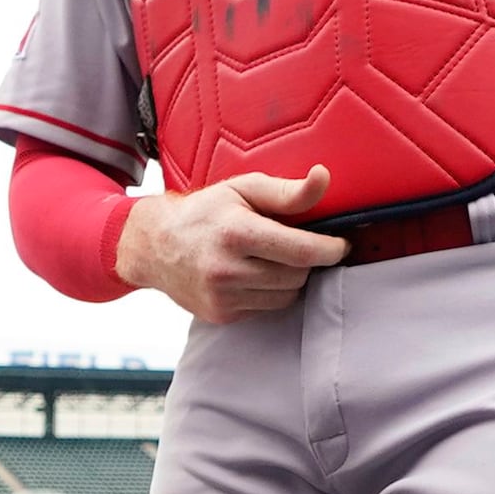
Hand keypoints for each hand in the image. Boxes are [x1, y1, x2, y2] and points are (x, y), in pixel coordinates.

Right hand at [117, 169, 344, 323]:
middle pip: (297, 275)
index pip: (302, 251)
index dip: (330, 250)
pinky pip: (267, 308)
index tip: (340, 245)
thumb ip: (287, 191)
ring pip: (286, 296)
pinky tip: (252, 275)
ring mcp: (222, 297)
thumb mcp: (243, 189)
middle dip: (305, 261)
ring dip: (289, 279)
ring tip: (271, 259)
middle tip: (296, 245)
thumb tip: (323, 179)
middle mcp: (227, 269)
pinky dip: (269, 293)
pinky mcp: (221, 315)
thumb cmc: (205, 212)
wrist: (154, 246)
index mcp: (236, 233)